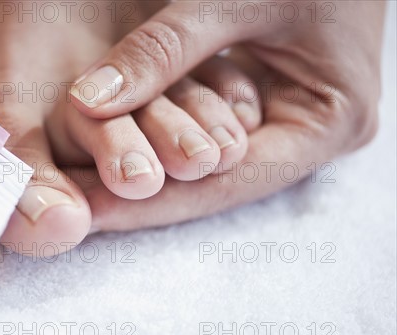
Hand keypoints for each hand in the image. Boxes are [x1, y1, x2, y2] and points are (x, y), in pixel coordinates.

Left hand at [66, 1, 384, 230]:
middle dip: (145, 194)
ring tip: (85, 185)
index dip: (156, 201)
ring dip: (149, 168)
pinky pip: (208, 127)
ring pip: (209, 159)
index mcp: (330, 121)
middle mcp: (312, 132)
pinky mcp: (267, 95)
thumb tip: (87, 101)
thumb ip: (163, 50)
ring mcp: (291, 116)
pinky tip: (118, 144)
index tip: (91, 211)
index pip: (229, 182)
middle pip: (217, 182)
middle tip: (78, 206)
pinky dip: (163, 133)